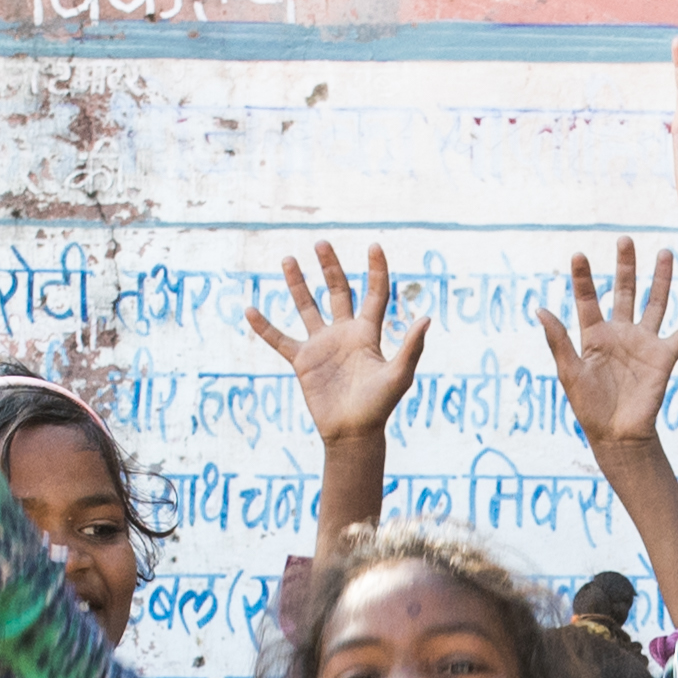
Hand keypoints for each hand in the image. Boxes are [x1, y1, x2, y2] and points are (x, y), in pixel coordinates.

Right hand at [244, 242, 428, 442]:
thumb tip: (427, 318)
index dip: (376, 270)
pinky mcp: (303, 362)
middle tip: (321, 243)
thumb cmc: (379, 407)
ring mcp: (322, 346)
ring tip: (288, 259)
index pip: (374, 294)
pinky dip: (265, 327)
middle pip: (338, 291)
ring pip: (307, 307)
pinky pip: (280, 340)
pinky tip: (249, 310)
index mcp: (369, 334)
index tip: (374, 246)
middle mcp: (344, 334)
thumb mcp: (399, 375)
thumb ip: (411, 347)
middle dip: (331, 267)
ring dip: (297, 284)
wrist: (353, 433)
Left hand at [536, 240, 677, 449]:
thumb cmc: (589, 408)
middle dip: (625, 267)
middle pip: (624, 292)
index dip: (583, 278)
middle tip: (626, 239)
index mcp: (594, 336)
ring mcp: (644, 343)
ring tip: (665, 252)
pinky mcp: (664, 357)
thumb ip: (558, 340)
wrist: (618, 436)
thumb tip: (539, 309)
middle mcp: (620, 334)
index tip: (579, 254)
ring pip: (655, 303)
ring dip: (660, 279)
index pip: (588, 299)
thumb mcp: (569, 372)